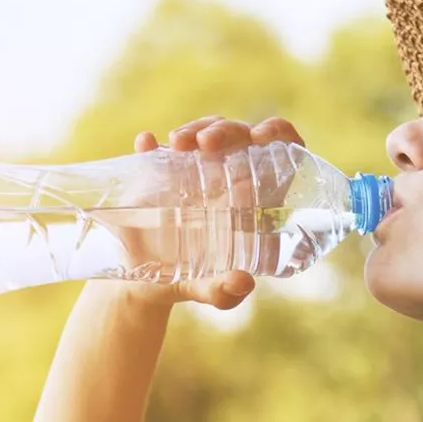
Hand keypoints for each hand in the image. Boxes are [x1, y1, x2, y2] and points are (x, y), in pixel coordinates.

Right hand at [92, 116, 306, 310]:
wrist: (143, 285)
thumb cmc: (189, 281)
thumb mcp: (209, 290)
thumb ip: (225, 291)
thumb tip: (243, 283)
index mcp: (250, 198)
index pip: (277, 151)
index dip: (278, 133)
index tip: (262, 136)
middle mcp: (225, 177)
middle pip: (238, 135)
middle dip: (226, 130)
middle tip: (206, 144)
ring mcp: (191, 172)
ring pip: (204, 132)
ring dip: (194, 129)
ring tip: (176, 145)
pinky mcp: (156, 175)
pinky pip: (156, 149)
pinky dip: (151, 145)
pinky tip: (145, 143)